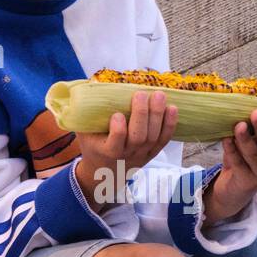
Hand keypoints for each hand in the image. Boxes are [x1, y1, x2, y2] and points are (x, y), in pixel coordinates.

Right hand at [74, 89, 177, 211]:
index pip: (115, 142)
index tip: (117, 115)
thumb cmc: (93, 146)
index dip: (118, 130)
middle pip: (138, 137)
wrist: (106, 173)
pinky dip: (170, 125)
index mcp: (107, 151)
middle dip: (141, 114)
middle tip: (141, 94)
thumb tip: (93, 83)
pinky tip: (172, 108)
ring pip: (153, 137)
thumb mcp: (84, 133)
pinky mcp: (153, 154)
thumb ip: (85, 114)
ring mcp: (142, 155)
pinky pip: (164, 140)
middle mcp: (127, 155)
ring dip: (157, 115)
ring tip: (159, 95)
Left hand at [201, 108, 256, 224]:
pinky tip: (226, 140)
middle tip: (256, 113)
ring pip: (254, 154)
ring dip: (246, 139)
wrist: (232, 191)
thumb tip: (239, 105)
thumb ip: (248, 128)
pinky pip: (239, 164)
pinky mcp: (247, 181)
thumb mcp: (247, 143)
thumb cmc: (241, 161)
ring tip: (239, 126)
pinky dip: (232, 151)